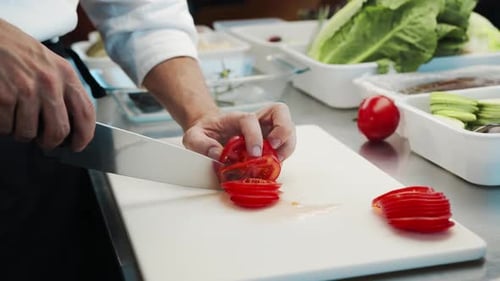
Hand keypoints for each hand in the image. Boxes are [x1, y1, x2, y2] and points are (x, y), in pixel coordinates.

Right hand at [0, 19, 94, 150]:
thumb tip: (71, 124)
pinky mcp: (4, 96)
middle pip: (59, 130)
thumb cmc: (18, 50)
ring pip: (29, 133)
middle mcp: (49, 83)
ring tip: (17, 118)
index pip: (86, 113)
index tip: (78, 146)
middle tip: (43, 141)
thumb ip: (63, 90)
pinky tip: (3, 111)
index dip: (84, 136)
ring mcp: (26, 90)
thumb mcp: (50, 64)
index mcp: (66, 74)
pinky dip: (3, 125)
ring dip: (21, 132)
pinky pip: (6, 127)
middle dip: (49, 142)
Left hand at [182, 102, 295, 161]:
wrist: (210, 132)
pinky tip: (274, 163)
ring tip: (277, 160)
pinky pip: (285, 144)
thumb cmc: (204, 133)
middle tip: (275, 149)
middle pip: (280, 112)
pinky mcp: (270, 142)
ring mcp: (266, 130)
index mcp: (237, 118)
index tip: (254, 154)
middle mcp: (256, 121)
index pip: (251, 120)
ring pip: (288, 128)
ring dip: (288, 145)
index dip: (254, 136)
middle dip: (283, 130)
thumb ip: (201, 145)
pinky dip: (285, 154)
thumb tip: (217, 154)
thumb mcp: (193, 137)